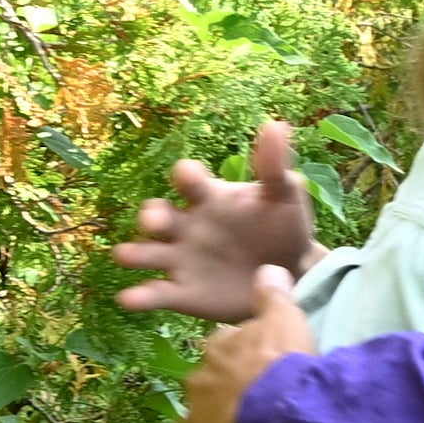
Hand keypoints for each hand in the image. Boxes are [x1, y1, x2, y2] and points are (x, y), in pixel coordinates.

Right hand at [114, 120, 326, 322]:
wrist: (295, 275)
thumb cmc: (283, 226)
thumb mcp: (284, 196)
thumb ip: (275, 165)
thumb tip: (277, 124)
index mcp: (208, 198)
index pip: (189, 181)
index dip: (186, 176)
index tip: (188, 175)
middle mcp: (185, 226)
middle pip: (156, 214)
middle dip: (151, 216)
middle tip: (155, 222)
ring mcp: (180, 258)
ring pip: (145, 253)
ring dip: (134, 253)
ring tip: (127, 256)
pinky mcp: (182, 292)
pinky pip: (155, 294)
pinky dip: (140, 296)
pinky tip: (130, 298)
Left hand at [179, 266, 315, 422]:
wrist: (279, 407)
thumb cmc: (285, 362)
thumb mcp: (287, 317)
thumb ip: (275, 294)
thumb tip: (268, 268)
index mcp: (219, 350)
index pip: (224, 351)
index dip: (242, 361)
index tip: (260, 370)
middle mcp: (199, 381)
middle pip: (208, 387)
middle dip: (225, 396)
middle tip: (255, 408)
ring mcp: (196, 419)